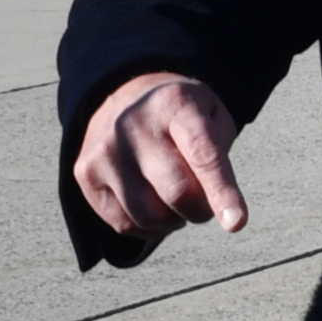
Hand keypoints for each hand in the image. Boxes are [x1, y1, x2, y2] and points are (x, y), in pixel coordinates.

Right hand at [73, 73, 248, 237]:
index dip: (221, 192)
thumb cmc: (179, 114)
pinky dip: (148, 226)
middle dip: (201, 209)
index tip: (236, 222)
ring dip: (174, 220)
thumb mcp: (211, 114)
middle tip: (204, 200)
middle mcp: (133, 124)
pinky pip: (125, 224)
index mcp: (175, 104)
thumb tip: (214, 205)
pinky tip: (151, 202)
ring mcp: (105, 150)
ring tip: (174, 197)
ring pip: (151, 217)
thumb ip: (219, 155)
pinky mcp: (85, 173)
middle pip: (178, 193)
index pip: (202, 155)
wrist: (124, 94)